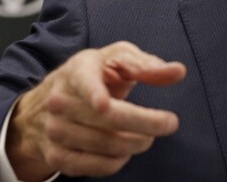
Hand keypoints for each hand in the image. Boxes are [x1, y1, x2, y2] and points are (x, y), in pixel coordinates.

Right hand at [5, 41, 186, 180]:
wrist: (47, 103)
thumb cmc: (94, 75)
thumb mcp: (116, 60)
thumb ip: (147, 66)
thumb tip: (178, 71)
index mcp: (77, 71)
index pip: (84, 82)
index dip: (93, 93)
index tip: (103, 104)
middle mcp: (60, 101)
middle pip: (108, 118)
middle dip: (146, 123)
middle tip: (170, 123)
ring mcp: (55, 130)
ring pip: (106, 145)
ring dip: (136, 143)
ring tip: (147, 135)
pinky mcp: (56, 156)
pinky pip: (96, 166)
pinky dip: (118, 161)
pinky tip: (126, 150)